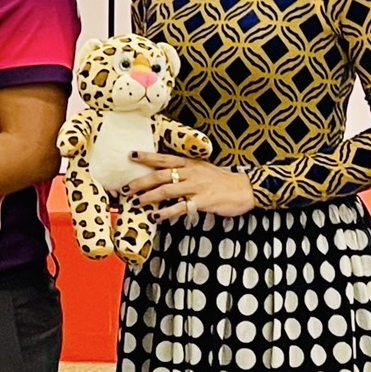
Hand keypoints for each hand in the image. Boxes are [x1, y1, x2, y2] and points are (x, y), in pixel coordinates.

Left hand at [124, 151, 254, 222]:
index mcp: (190, 163)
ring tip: (135, 203)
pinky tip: (156, 216)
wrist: (244, 190)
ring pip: (166, 190)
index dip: (147, 157)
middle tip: (125, 189)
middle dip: (140, 182)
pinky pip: (180, 207)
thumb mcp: (202, 169)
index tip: (131, 155)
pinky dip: (166, 212)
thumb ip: (185, 171)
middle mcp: (191, 173)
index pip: (164, 158)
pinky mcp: (202, 201)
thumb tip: (165, 175)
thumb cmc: (221, 181)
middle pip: (160, 175)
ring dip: (148, 197)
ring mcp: (196, 187)